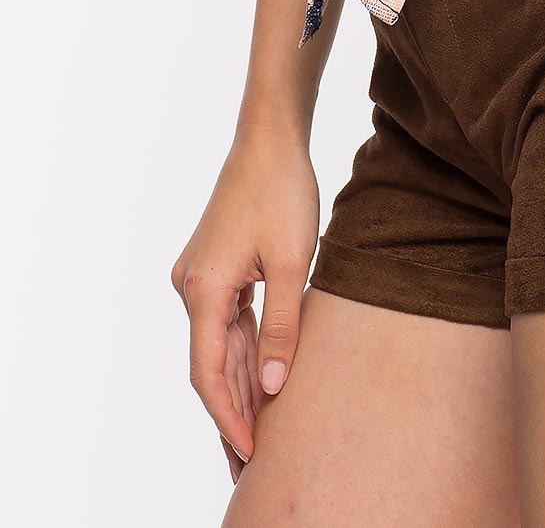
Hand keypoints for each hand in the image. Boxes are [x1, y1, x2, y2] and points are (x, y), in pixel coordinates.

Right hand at [169, 124, 320, 483]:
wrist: (270, 138)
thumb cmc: (283, 190)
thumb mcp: (293, 262)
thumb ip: (283, 327)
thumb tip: (272, 389)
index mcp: (204, 289)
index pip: (208, 373)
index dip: (228, 417)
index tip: (250, 454)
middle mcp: (192, 287)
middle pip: (210, 366)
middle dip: (232, 414)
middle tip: (253, 465)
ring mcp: (201, 278)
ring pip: (219, 347)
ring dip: (238, 388)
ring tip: (260, 436)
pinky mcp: (216, 270)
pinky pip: (228, 324)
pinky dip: (244, 354)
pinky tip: (261, 384)